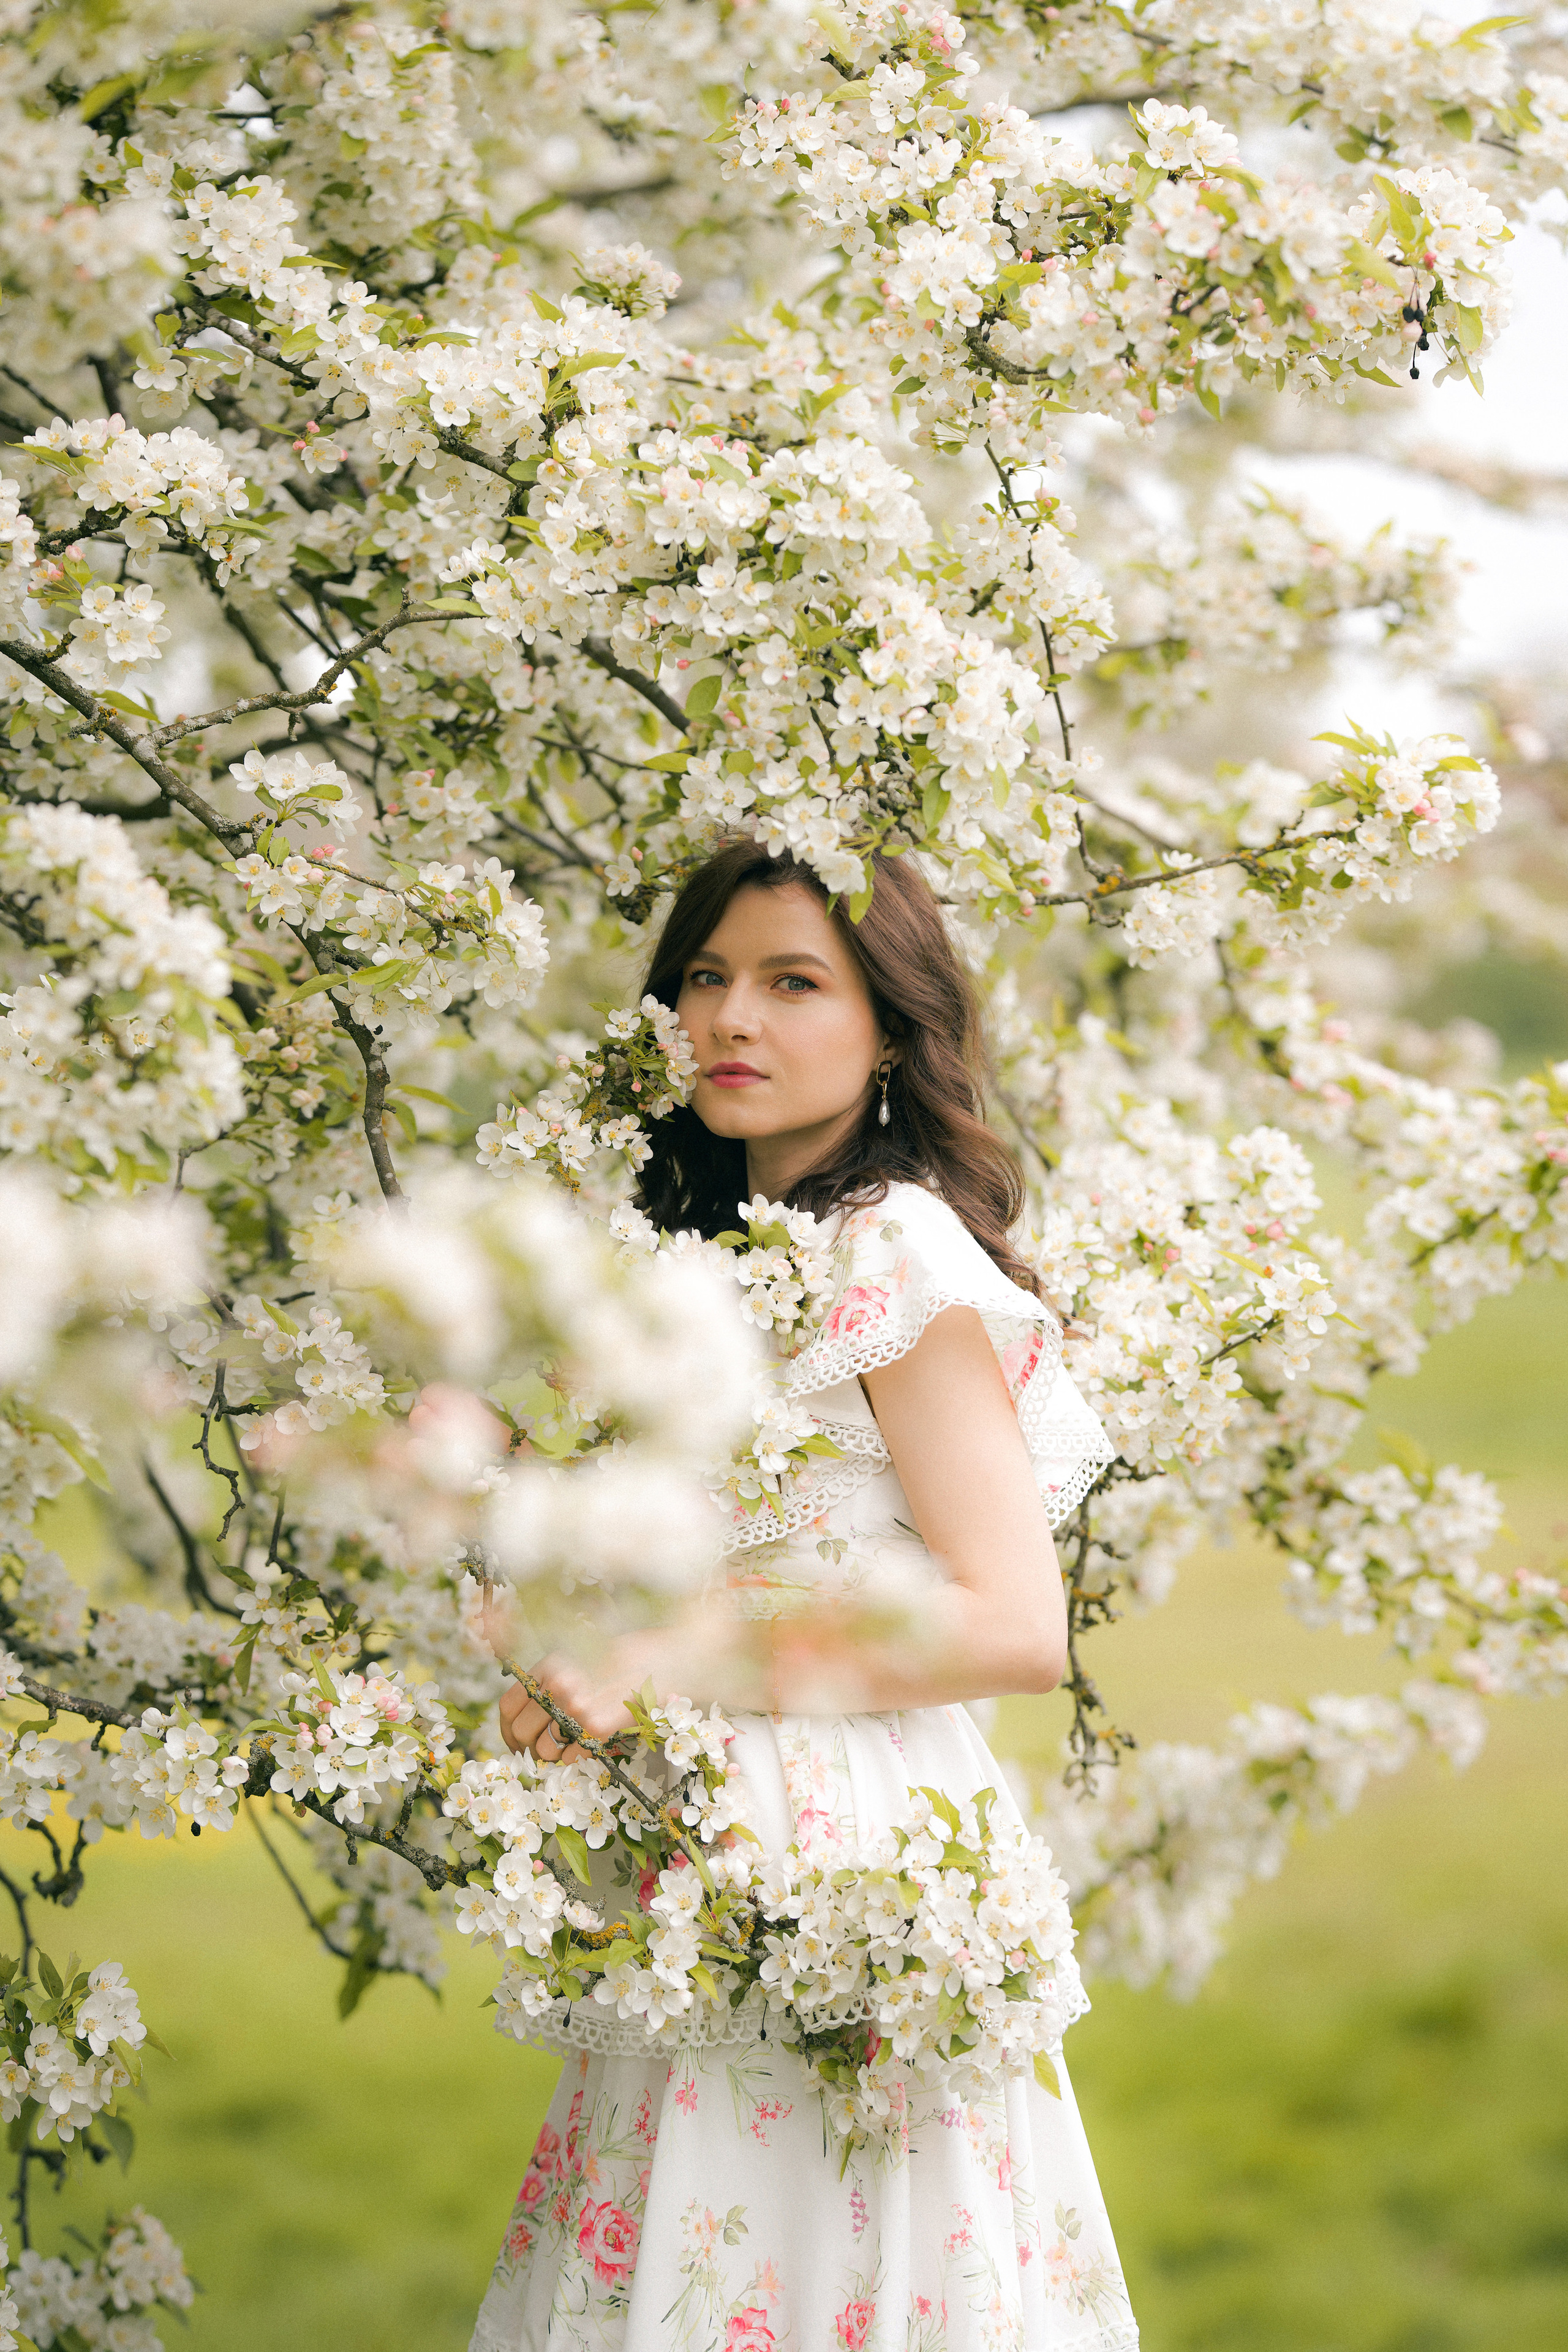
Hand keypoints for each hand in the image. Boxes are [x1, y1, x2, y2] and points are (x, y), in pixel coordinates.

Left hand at [497, 1633, 676, 1763]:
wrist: (667, 1658)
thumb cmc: (625, 1660)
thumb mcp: (580, 1657)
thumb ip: (551, 1682)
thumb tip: (528, 1715)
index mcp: (549, 1665)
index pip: (507, 1707)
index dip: (508, 1731)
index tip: (518, 1742)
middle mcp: (557, 1685)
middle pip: (521, 1733)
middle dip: (530, 1747)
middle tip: (546, 1750)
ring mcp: (576, 1707)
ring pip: (543, 1752)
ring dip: (555, 1755)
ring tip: (574, 1744)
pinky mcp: (597, 1727)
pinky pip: (570, 1758)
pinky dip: (577, 1758)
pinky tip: (591, 1745)